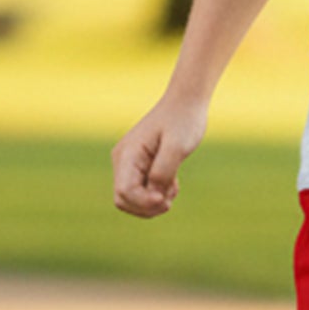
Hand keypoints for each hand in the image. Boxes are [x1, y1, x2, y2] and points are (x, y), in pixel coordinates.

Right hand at [112, 94, 208, 216]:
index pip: (124, 192)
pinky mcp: (139, 166)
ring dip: (154, 201)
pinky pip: (142, 191)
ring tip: (173, 186)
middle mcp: (123, 160)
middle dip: (148, 206)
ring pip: (133, 198)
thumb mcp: (178, 147)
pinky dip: (158, 194)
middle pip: (124, 199)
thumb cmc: (183, 121)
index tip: (166, 199)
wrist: (185, 103)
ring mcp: (129, 164)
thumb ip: (164, 171)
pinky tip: (173, 182)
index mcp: (128, 154)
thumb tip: (154, 194)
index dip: (144, 203)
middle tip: (171, 195)